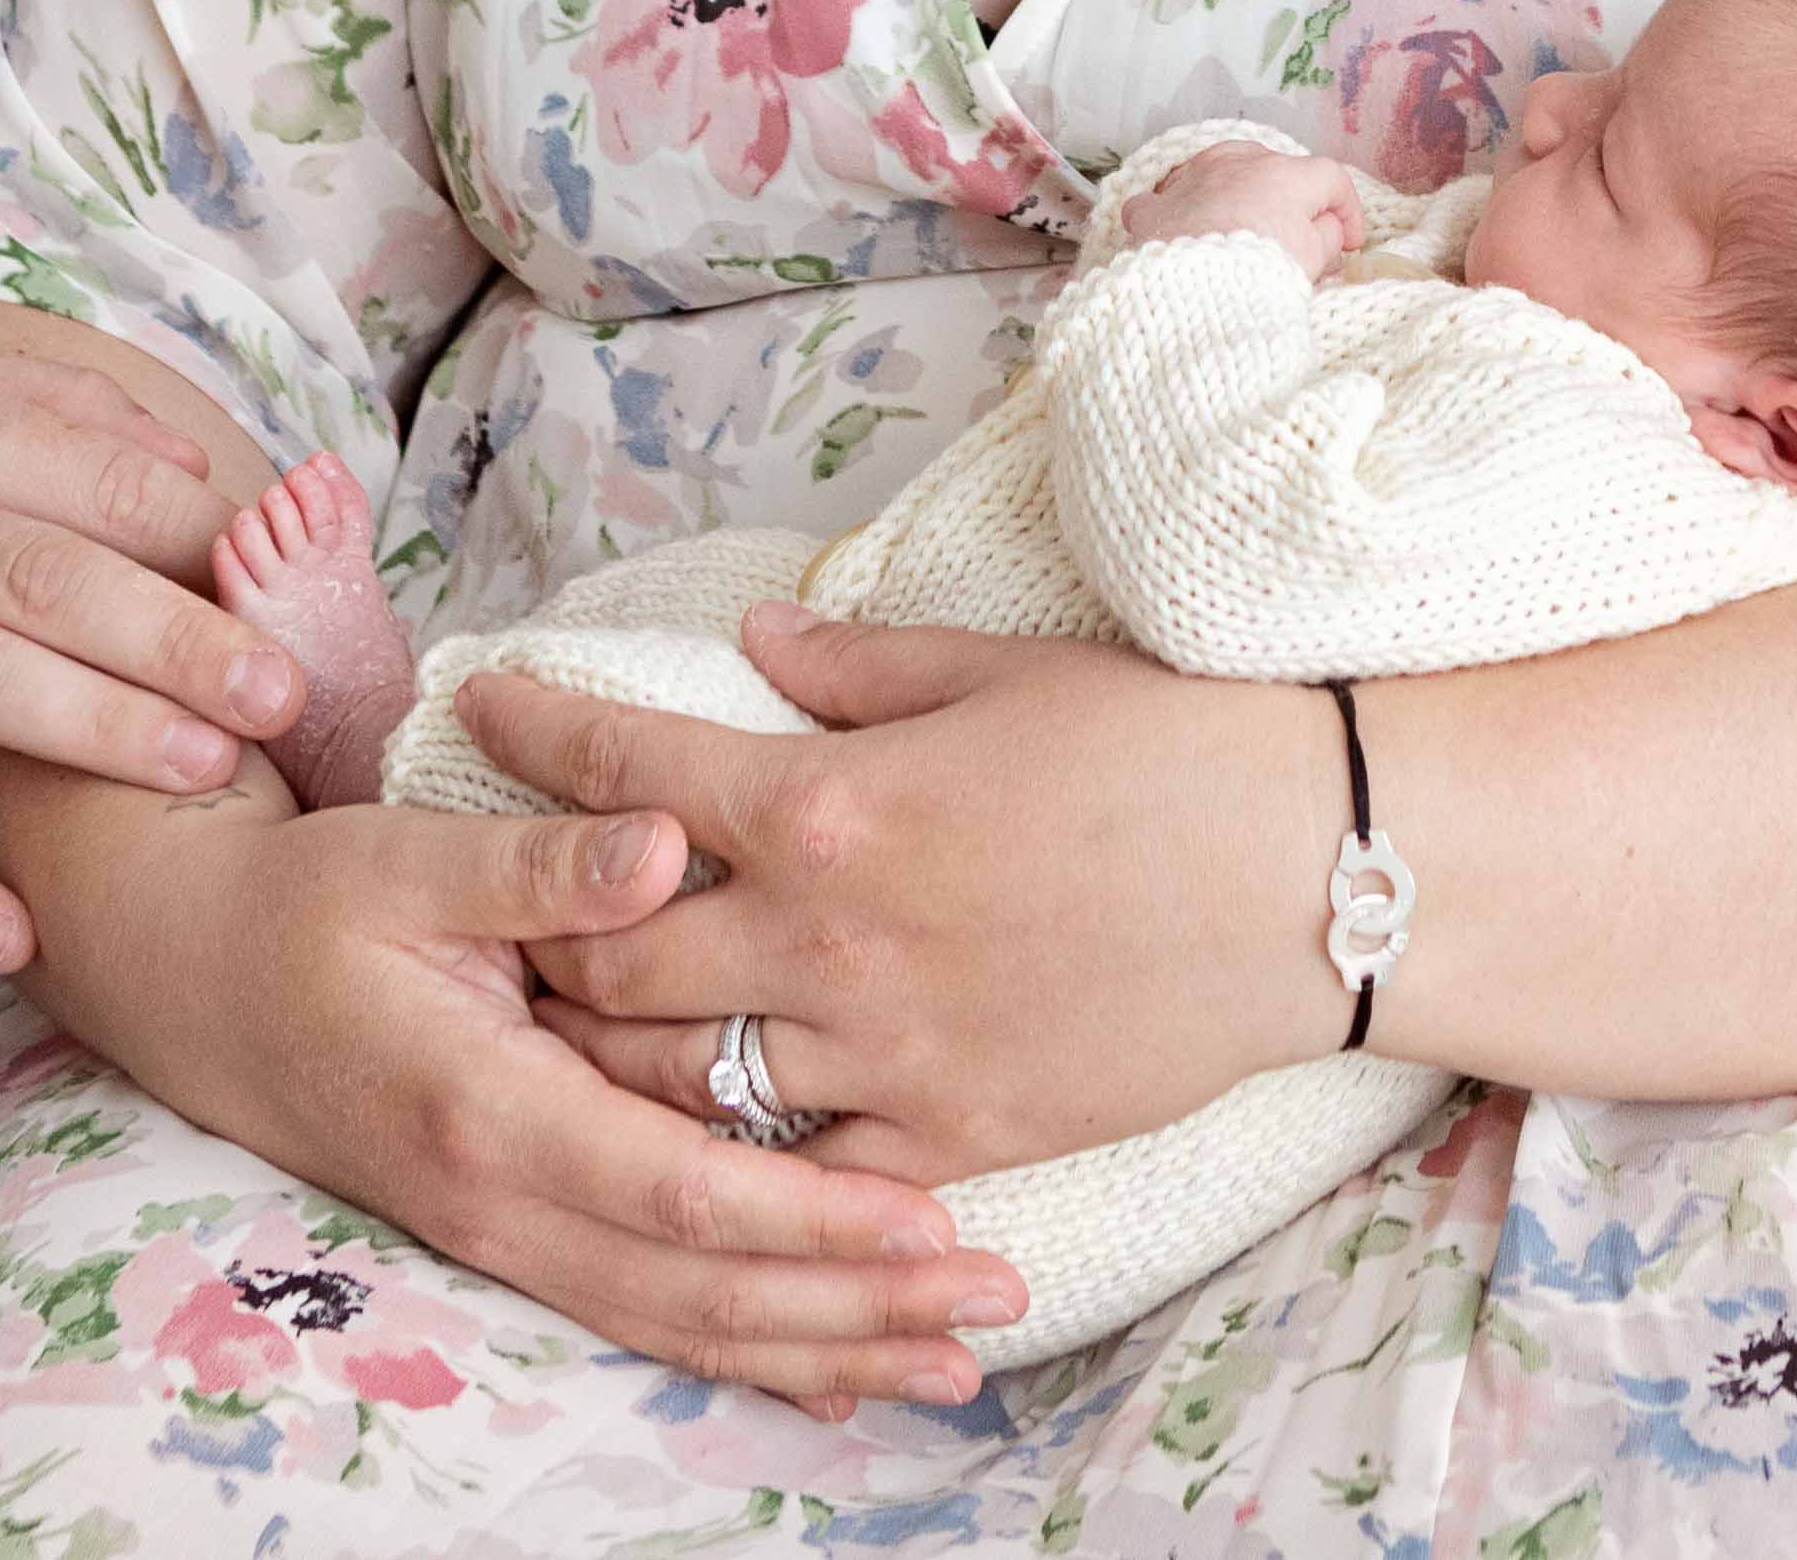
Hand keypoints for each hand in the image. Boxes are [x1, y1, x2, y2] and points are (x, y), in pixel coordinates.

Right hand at [0, 345, 302, 967]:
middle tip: (284, 689)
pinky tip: (13, 934)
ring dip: (94, 728)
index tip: (293, 588)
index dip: (203, 535)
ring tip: (205, 769)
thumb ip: (34, 410)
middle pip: (48, 574)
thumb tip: (188, 455)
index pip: (92, 476)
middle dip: (179, 634)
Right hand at [4, 772, 1035, 1402]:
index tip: (934, 1222)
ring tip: (954, 1358)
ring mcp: (500, 1234)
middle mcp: (498, 1198)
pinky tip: (836, 1375)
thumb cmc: (303, 904)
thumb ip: (541, 863)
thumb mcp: (404, 858)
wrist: (189, 977)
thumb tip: (664, 842)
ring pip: (681, 1328)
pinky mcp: (508, 1237)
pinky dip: (747, 1356)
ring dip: (821, 1347)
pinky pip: (642, 1321)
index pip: (678, 1191)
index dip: (810, 1220)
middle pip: (701, 1289)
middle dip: (854, 1307)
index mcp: (485, 1102)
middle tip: (992, 1308)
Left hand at [478, 608, 1352, 1185]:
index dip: (532, 728)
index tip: (478, 704)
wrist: (1317, 879)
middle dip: (537, 928)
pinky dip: (744, 1138)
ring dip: (609, 1049)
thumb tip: (756, 639)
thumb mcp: (1000, 669)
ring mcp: (885, 1048)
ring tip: (574, 1023)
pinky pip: (802, 1157)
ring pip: (677, 1076)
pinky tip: (716, 1114)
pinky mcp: (952, 1132)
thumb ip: (856, 665)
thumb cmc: (1168, 745)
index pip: (622, 767)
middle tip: (504, 907)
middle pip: (608, 951)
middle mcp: (826, 936)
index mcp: (827, 801)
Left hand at [1117, 140, 1362, 268]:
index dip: (1346, 208)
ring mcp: (1191, 180)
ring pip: (1216, 169)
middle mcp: (1235, 164)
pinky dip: (1178, 210)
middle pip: (1271, 167)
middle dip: (1288, 197)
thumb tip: (1327, 228)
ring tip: (1241, 225)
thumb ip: (1327, 236)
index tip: (1350, 242)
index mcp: (1284, 174)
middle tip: (1297, 234)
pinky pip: (1166, 198)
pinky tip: (1182, 228)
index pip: (1329, 179)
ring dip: (1233, 192)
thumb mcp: (1313, 257)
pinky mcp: (1155, 207)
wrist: (1196, 288)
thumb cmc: (1262, 269)